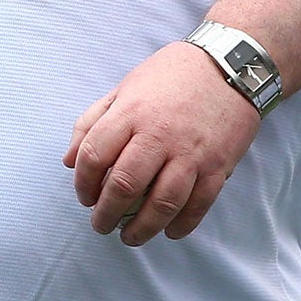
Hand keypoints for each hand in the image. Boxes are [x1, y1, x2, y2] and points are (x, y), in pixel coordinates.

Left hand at [62, 39, 260, 246]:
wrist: (232, 64)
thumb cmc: (174, 74)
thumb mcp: (127, 86)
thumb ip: (93, 121)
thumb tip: (68, 160)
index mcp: (132, 111)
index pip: (94, 156)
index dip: (83, 183)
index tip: (85, 196)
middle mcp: (160, 134)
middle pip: (124, 186)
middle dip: (106, 214)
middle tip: (101, 224)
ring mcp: (191, 152)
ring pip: (161, 204)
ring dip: (141, 229)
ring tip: (130, 236)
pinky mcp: (218, 164)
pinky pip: (198, 205)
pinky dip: (181, 225)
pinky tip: (168, 230)